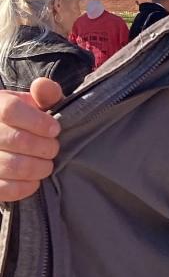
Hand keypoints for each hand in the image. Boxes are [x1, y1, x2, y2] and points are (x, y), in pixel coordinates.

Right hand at [0, 79, 62, 201]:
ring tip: (46, 164)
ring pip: (13, 166)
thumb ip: (45, 94)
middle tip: (53, 149)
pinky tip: (34, 179)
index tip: (54, 129)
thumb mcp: (33, 103)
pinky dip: (26, 187)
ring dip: (39, 168)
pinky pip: (6, 189)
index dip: (37, 121)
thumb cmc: (25, 121)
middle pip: (16, 139)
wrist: (4, 138)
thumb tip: (44, 87)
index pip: (10, 110)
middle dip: (45, 147)